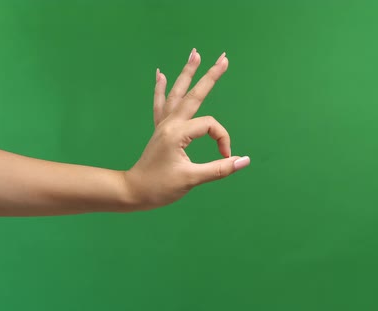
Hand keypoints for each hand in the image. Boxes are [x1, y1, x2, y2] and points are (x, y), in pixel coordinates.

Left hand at [123, 48, 249, 209]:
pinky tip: (160, 74)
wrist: (133, 191)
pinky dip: (161, 88)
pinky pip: (160, 104)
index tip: (226, 157)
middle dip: (210, 76)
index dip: (223, 140)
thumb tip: (244, 160)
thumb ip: (219, 169)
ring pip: (177, 93)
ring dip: (186, 73)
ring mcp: (163, 125)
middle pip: (194, 94)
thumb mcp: (191, 179)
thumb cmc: (160, 187)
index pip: (210, 126)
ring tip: (194, 54)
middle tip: (223, 58)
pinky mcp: (159, 130)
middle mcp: (170, 123)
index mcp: (178, 133)